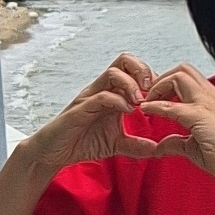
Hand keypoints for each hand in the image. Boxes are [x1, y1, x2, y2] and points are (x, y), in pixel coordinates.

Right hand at [28, 54, 157, 173]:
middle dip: (142, 70)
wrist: (53, 153)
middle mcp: (101, 90)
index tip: (161, 93)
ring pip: (113, 73)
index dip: (151, 76)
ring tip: (140, 101)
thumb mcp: (116, 144)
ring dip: (131, 84)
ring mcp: (90, 97)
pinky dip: (117, 101)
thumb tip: (158, 149)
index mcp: (112, 93)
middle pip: (124, 60)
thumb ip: (136, 145)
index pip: (133, 69)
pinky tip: (128, 111)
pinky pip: (100, 96)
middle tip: (152, 89)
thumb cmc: (82, 142)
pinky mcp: (80, 109)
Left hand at [140, 63, 214, 180]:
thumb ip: (176, 142)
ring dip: (158, 87)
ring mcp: (205, 103)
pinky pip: (171, 105)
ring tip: (148, 101)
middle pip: (182, 70)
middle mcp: (209, 96)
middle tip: (150, 95)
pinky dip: (155, 105)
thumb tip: (160, 145)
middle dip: (162, 79)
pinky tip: (146, 110)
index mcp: (211, 100)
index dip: (167, 83)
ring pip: (178, 76)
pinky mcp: (199, 115)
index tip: (155, 97)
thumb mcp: (194, 146)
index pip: (187, 77)